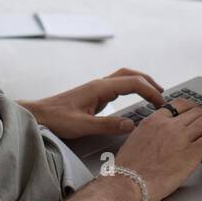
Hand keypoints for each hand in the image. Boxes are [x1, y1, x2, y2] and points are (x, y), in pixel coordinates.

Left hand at [20, 67, 166, 139]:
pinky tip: (133, 99)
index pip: (132, 83)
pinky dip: (131, 88)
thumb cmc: (56, 118)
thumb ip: (108, 125)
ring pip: (124, 78)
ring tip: (153, 93)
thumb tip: (131, 125)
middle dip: (149, 82)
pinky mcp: (93, 95)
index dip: (150, 91)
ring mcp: (96, 88)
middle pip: (130, 75)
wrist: (38, 115)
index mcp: (99, 88)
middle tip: (163, 94)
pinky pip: (118, 86)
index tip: (160, 103)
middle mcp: (99, 85)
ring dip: (140, 83)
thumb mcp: (82, 126)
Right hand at [113, 98, 201, 200]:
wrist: (127, 183)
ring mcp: (180, 138)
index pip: (178, 105)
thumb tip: (155, 140)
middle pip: (196, 112)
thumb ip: (148, 136)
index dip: (192, 108)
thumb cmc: (127, 170)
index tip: (197, 114)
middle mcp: (168, 125)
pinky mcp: (191, 153)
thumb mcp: (134, 143)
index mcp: (153, 121)